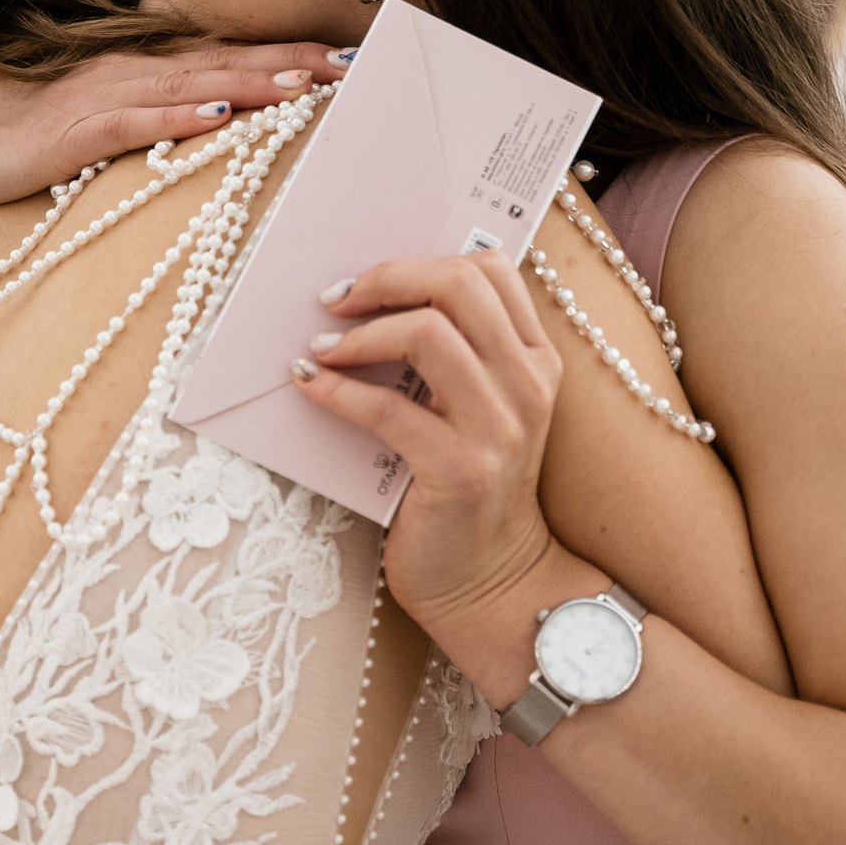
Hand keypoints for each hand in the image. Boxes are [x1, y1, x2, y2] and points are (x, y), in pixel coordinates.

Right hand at [0, 41, 351, 206]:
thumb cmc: (19, 130)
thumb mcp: (97, 120)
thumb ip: (150, 117)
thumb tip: (211, 124)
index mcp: (139, 68)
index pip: (225, 57)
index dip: (284, 54)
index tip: (344, 56)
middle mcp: (130, 72)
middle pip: (226, 63)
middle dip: (291, 62)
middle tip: (353, 64)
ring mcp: (104, 97)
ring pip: (193, 86)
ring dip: (251, 83)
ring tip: (306, 84)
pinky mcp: (76, 132)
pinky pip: (137, 122)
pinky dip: (179, 119)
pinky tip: (217, 119)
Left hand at [289, 251, 568, 693]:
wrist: (491, 583)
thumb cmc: (468, 488)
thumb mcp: (480, 411)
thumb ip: (454, 356)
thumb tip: (370, 297)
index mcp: (535, 360)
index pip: (489, 268)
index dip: (418, 261)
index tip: (368, 282)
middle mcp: (527, 385)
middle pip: (458, 284)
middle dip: (385, 279)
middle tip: (335, 301)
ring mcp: (499, 429)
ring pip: (427, 333)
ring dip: (358, 336)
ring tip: (319, 348)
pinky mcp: (460, 471)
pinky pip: (387, 408)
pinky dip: (337, 391)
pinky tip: (309, 386)